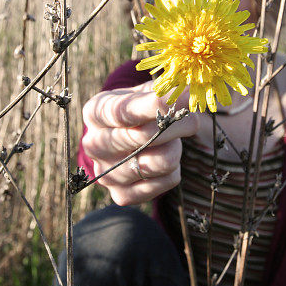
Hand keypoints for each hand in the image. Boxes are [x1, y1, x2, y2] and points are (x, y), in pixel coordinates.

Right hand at [81, 82, 198, 205]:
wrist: (128, 137)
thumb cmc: (141, 107)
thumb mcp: (147, 90)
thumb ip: (166, 89)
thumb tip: (189, 92)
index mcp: (96, 112)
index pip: (124, 111)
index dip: (156, 105)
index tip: (184, 97)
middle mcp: (94, 144)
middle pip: (143, 137)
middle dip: (176, 124)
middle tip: (192, 116)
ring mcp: (106, 173)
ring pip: (162, 161)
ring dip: (176, 147)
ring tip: (171, 139)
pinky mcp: (122, 195)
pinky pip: (167, 180)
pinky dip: (175, 169)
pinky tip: (164, 157)